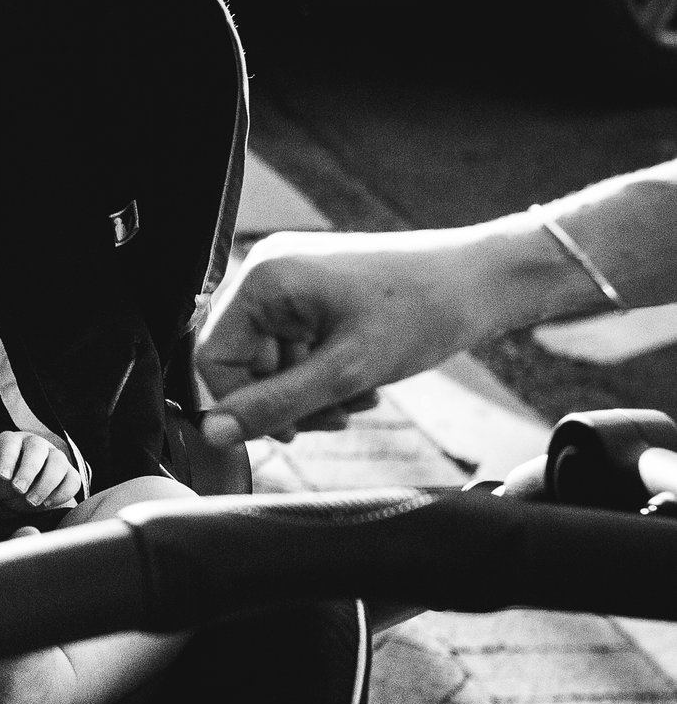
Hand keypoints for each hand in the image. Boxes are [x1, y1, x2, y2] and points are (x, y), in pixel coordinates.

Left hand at [0, 431, 79, 514]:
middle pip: (37, 449)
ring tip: (32, 502)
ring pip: (58, 463)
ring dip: (46, 483)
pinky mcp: (69, 474)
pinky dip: (61, 492)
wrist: (21, 491)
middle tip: (18, 490)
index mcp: (10, 441)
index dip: (8, 458)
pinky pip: (72, 480)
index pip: (10, 442)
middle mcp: (34, 445)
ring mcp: (54, 458)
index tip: (2, 477)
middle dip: (28, 469)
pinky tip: (47, 504)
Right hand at [194, 226, 532, 445]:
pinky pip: (297, 343)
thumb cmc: (425, 312)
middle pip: (245, 360)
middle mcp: (269, 270)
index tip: (291, 431)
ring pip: (274, 358)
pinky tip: (363, 384)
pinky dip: (324, 372)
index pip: (215, 359)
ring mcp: (293, 277)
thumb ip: (273, 405)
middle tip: (335, 419)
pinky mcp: (316, 288)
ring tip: (359, 401)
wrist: (490, 279)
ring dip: (311, 392)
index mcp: (264, 278)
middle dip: (287, 398)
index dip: (244, 404)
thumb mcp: (345, 372)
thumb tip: (213, 433)